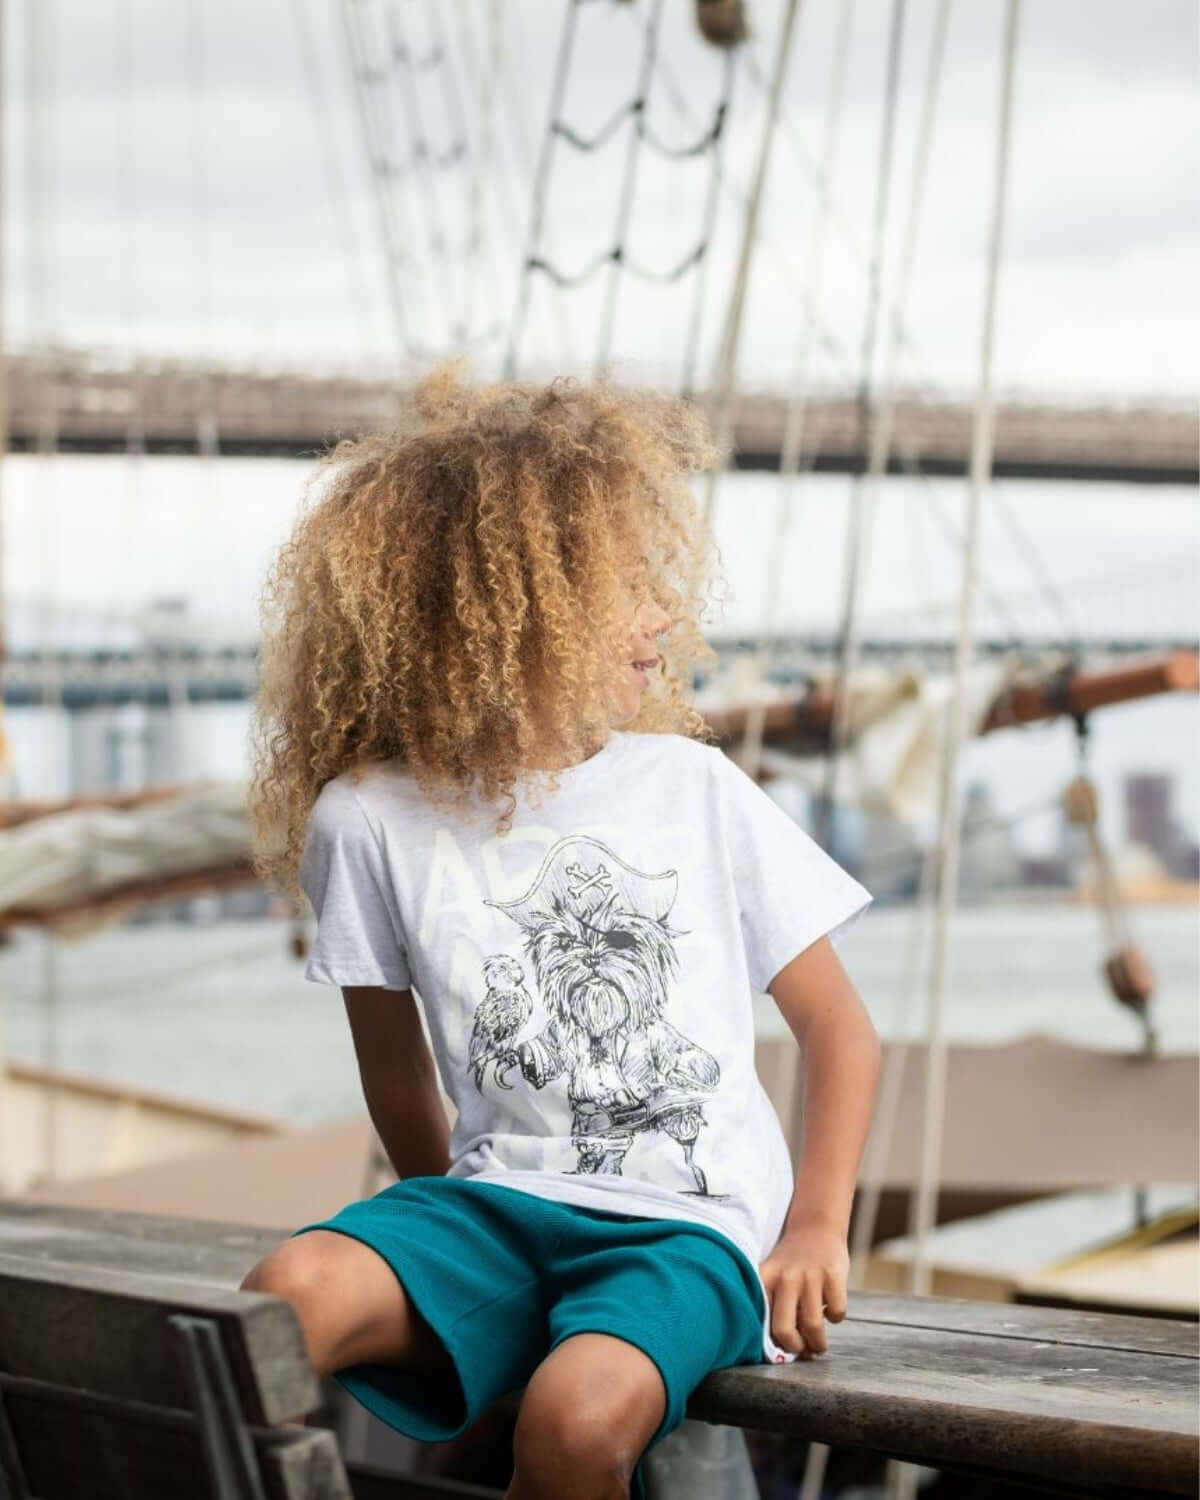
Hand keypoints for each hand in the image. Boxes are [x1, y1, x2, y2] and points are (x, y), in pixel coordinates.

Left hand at [758, 1219, 848, 1357]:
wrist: (816, 1227)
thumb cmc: (792, 1263)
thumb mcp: (773, 1275)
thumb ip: (772, 1305)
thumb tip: (779, 1349)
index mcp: (765, 1278)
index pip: (760, 1320)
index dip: (770, 1343)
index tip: (780, 1350)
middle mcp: (785, 1277)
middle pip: (783, 1329)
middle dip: (795, 1348)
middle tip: (802, 1351)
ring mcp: (810, 1275)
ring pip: (812, 1326)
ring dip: (818, 1343)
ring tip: (819, 1344)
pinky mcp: (833, 1274)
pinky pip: (836, 1312)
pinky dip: (835, 1317)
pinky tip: (830, 1310)